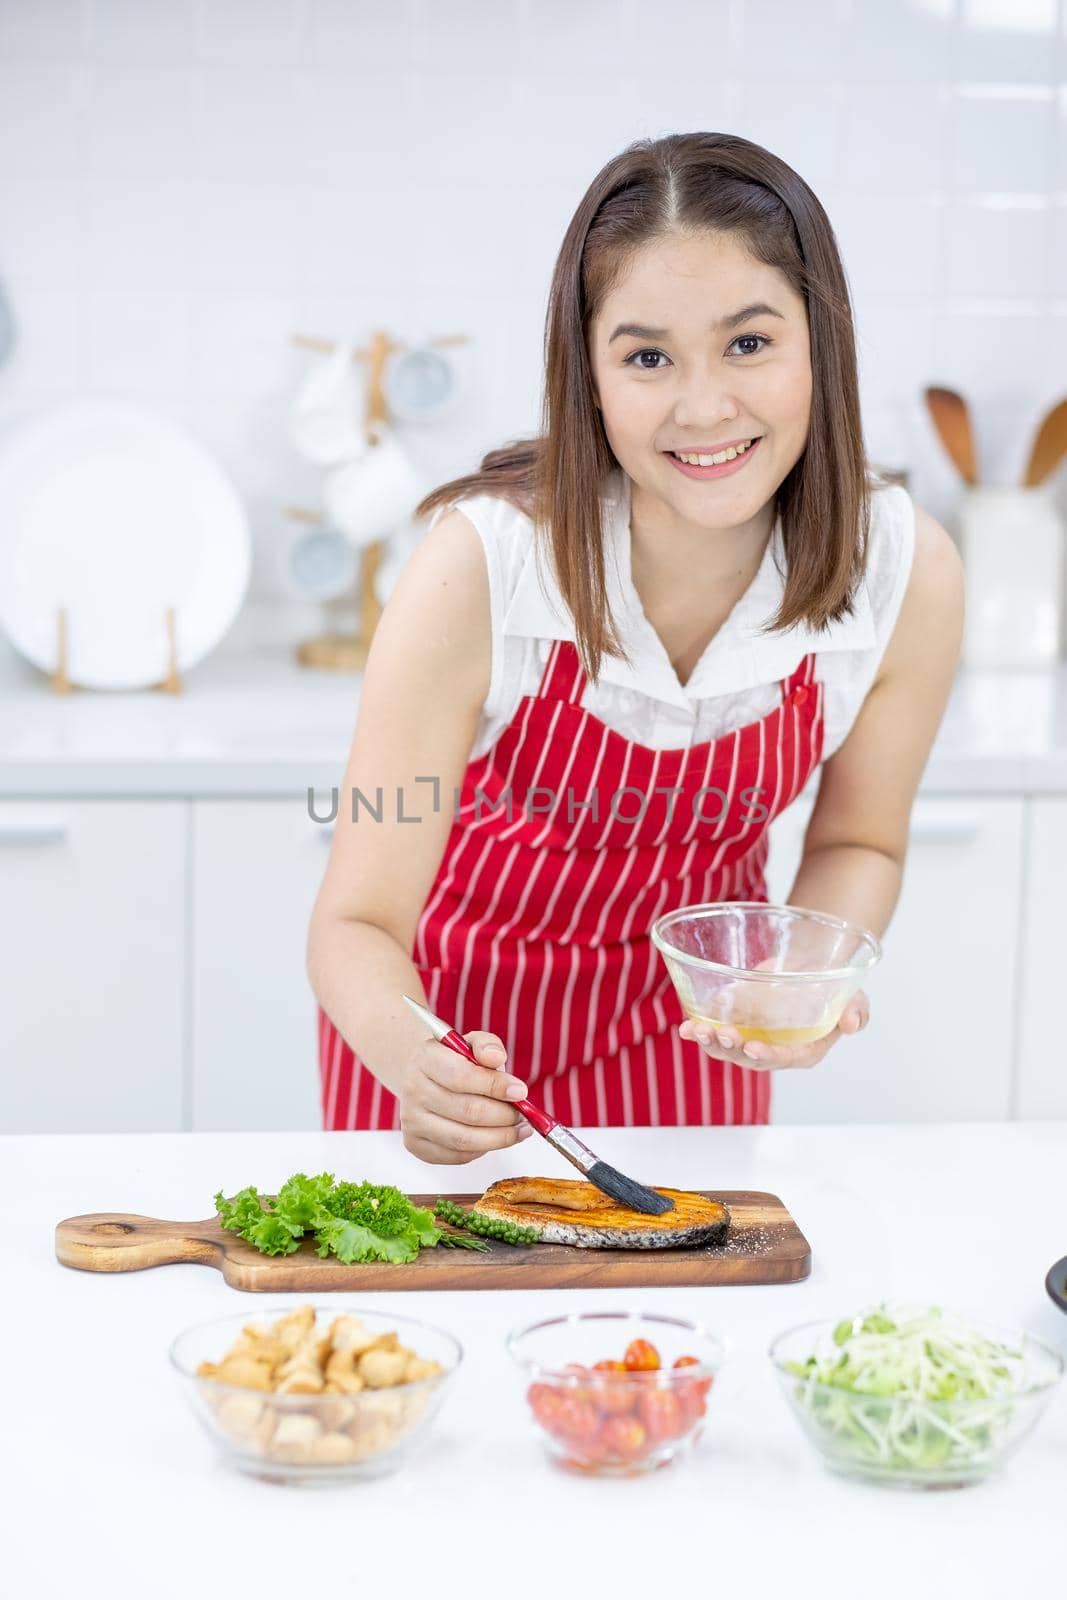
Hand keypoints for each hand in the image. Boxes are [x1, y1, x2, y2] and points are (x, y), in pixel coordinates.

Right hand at [399, 1030, 534, 1163]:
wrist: (425, 1079)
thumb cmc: (455, 1061)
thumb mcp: (472, 1043)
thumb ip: (488, 1046)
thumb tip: (495, 1058)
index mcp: (425, 1059)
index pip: (461, 1076)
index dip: (495, 1086)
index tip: (521, 1091)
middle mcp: (413, 1090)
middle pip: (467, 1111)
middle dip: (504, 1115)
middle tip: (524, 1115)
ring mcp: (412, 1121)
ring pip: (464, 1139)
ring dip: (500, 1137)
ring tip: (519, 1129)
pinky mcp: (416, 1145)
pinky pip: (458, 1156)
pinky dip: (483, 1149)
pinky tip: (496, 1137)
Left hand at [678, 990, 869, 1071]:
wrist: (811, 967)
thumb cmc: (833, 989)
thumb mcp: (855, 998)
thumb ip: (857, 1011)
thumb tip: (850, 1022)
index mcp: (803, 1050)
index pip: (784, 1059)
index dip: (768, 1056)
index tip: (753, 1047)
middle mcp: (774, 1049)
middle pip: (749, 1058)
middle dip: (732, 1049)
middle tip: (721, 1035)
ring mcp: (752, 1038)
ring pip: (727, 1049)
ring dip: (710, 1042)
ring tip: (695, 1031)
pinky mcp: (735, 1024)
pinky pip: (714, 1033)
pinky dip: (698, 1031)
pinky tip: (685, 1027)